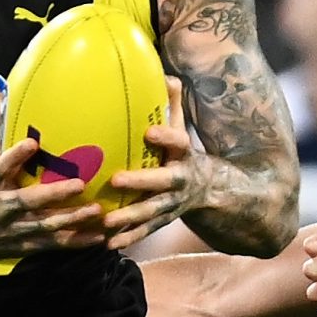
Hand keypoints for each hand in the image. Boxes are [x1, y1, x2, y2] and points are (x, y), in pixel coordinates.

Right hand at [0, 93, 112, 259]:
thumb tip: (0, 94)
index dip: (14, 157)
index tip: (32, 143)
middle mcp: (2, 209)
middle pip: (27, 202)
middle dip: (53, 195)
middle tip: (79, 183)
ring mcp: (17, 230)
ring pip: (46, 226)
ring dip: (72, 219)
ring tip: (97, 210)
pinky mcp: (30, 246)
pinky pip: (57, 245)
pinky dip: (79, 242)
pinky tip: (102, 235)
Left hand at [101, 79, 230, 248]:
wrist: (210, 191)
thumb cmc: (183, 152)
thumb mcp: (183, 127)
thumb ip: (172, 103)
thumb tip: (163, 73)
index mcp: (184, 155)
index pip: (179, 142)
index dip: (166, 137)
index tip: (150, 131)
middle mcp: (180, 181)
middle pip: (162, 182)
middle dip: (141, 182)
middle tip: (115, 179)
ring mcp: (172, 204)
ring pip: (151, 212)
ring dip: (130, 218)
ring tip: (106, 222)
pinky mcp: (163, 221)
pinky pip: (144, 231)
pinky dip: (127, 238)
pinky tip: (106, 243)